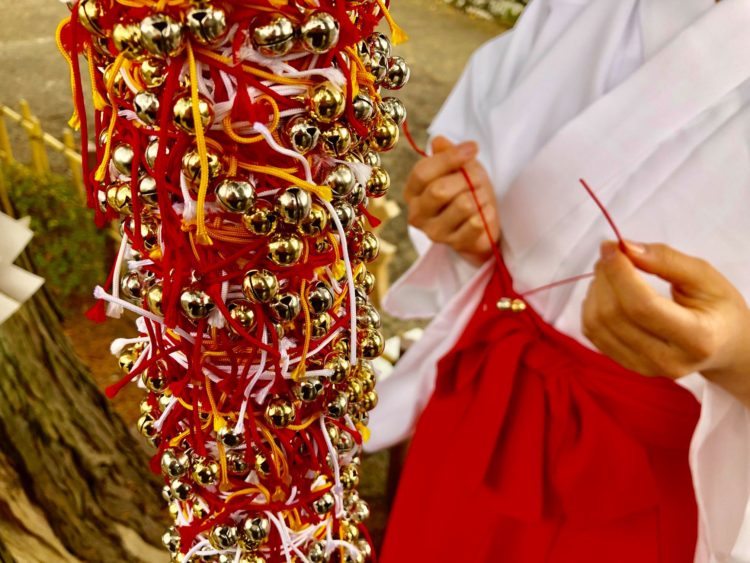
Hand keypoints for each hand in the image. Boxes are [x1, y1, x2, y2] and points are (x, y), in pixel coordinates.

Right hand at [404, 136, 499, 265]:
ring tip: (481, 197)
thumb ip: (447, 153)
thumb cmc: (465, 191)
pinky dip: (488, 213)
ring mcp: (434, 233)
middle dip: (468, 179)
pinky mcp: (455, 245)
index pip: (422, 172)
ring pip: (463, 205)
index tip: (473, 148)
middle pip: (440, 191)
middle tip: (479, 178)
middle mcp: (417, 214)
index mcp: (412, 192)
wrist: (481, 223)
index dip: (449, 158)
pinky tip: (485, 213)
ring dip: (480, 196)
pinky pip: (476, 223)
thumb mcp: (458, 167)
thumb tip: (438, 141)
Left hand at [582, 241, 749, 404]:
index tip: (612, 247)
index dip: (619, 272)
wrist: (722, 344)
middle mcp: (668, 361)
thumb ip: (666, 260)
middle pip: (614, 314)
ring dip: (595, 289)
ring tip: (610, 271)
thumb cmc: (717, 308)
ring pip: (596, 324)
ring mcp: (644, 367)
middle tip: (611, 253)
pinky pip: (592, 333)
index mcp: (697, 338)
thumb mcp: (705, 277)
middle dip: (605, 276)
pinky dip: (591, 305)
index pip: (642, 306)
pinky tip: (607, 292)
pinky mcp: (627, 365)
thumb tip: (626, 248)